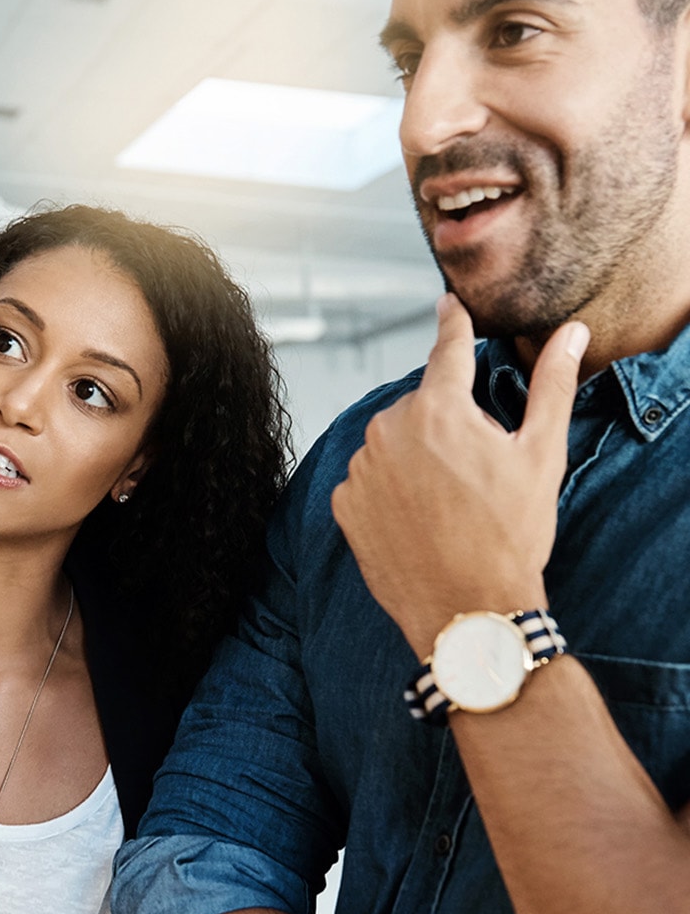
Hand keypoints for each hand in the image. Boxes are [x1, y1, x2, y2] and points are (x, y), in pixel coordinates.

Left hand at [330, 294, 589, 655]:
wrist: (467, 610)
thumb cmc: (511, 535)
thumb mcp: (541, 455)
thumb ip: (552, 385)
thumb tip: (570, 332)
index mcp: (438, 408)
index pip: (447, 351)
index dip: (453, 325)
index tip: (448, 303)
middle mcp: (387, 430)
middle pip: (421, 407)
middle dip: (445, 427)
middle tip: (477, 473)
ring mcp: (359, 469)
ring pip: (392, 445)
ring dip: (415, 460)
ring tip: (449, 504)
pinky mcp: (342, 506)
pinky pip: (368, 482)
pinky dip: (389, 492)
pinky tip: (418, 520)